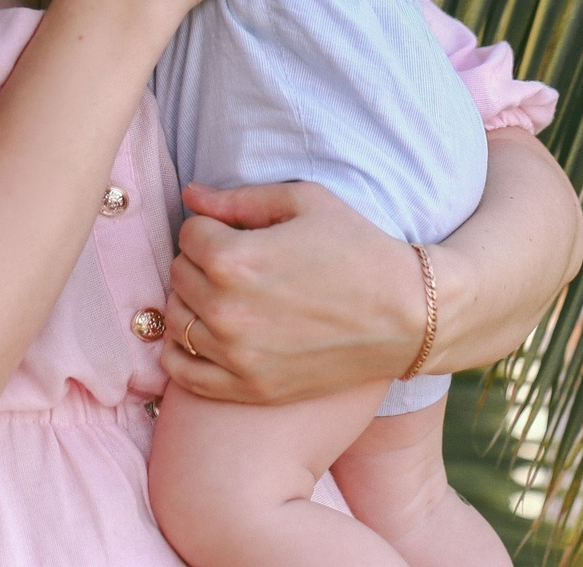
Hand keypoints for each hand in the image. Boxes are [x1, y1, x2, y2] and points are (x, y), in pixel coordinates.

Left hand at [162, 179, 424, 404]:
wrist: (406, 315)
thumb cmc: (359, 248)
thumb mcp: (305, 203)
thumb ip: (240, 198)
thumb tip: (190, 194)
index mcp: (234, 260)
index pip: (188, 233)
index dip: (212, 225)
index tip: (239, 231)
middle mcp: (226, 311)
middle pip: (178, 274)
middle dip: (202, 261)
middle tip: (239, 262)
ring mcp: (235, 356)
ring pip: (176, 321)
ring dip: (193, 302)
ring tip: (229, 295)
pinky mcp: (249, 388)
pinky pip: (182, 372)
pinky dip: (183, 351)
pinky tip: (210, 335)